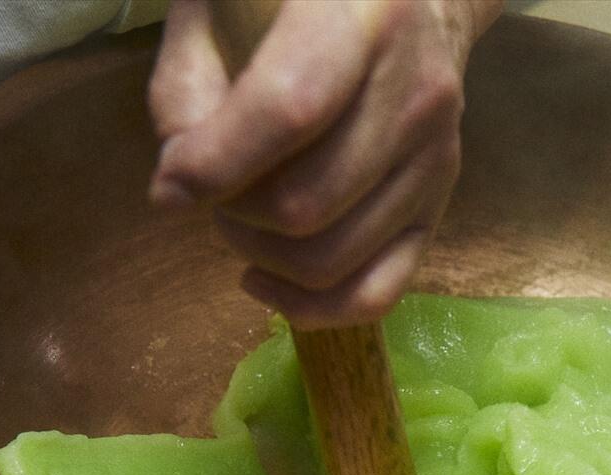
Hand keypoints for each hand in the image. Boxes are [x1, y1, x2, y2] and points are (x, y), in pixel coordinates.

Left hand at [148, 0, 501, 326]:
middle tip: (209, 192)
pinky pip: (378, 291)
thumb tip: (182, 179)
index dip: (216, 163)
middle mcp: (415, 90)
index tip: (170, 186)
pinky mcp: (440, 204)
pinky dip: (311, 307)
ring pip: (332, 257)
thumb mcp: (226, 0)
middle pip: (305, 204)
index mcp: (361, 15)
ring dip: (261, 256)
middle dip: (232, 215)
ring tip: (236, 220)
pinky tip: (265, 280)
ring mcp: (436, 156)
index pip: (289, 110)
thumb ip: (190, 79)